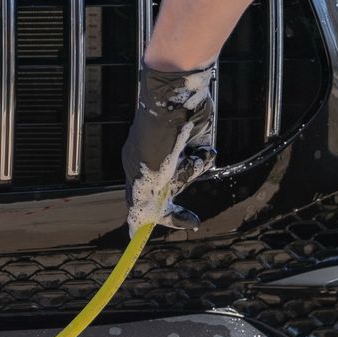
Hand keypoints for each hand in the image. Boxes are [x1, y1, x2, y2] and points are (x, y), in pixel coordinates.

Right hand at [122, 63, 217, 234]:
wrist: (177, 98)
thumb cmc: (157, 134)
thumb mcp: (148, 173)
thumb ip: (143, 198)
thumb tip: (134, 222)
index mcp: (136, 169)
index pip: (143, 202)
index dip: (153, 220)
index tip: (152, 238)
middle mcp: (155, 162)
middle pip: (171, 191)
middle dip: (180, 198)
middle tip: (190, 220)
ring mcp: (174, 151)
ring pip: (190, 175)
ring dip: (194, 171)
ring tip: (193, 156)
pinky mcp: (193, 141)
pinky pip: (203, 159)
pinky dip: (203, 156)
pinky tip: (200, 146)